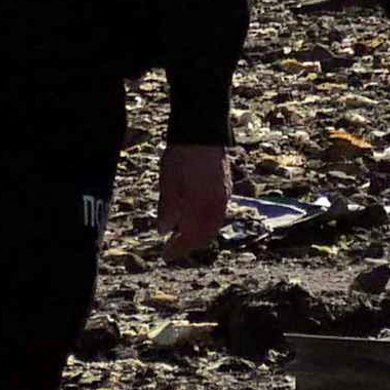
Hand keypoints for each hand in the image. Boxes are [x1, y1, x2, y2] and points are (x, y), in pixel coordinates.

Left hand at [155, 136, 231, 257]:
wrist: (201, 133)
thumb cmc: (181, 157)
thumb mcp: (168, 183)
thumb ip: (167, 209)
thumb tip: (163, 231)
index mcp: (201, 207)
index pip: (191, 237)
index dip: (178, 249)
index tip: (166, 256)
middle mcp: (216, 206)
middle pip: (205, 235)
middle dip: (189, 245)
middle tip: (173, 249)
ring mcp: (223, 197)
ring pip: (213, 226)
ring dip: (198, 235)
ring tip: (182, 235)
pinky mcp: (225, 188)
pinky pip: (217, 215)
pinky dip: (206, 223)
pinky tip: (194, 219)